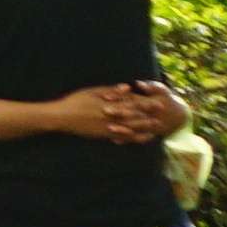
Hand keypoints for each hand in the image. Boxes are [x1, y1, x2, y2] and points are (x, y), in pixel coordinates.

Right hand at [68, 80, 189, 144]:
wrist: (63, 117)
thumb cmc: (76, 101)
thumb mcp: (92, 91)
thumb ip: (111, 90)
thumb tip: (127, 87)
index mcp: (111, 103)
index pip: (133, 103)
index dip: (147, 103)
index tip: (159, 102)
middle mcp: (113, 116)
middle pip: (135, 116)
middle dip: (150, 116)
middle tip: (164, 117)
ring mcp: (109, 126)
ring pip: (131, 128)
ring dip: (144, 128)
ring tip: (156, 128)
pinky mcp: (105, 134)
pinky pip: (122, 137)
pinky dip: (132, 138)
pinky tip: (140, 139)